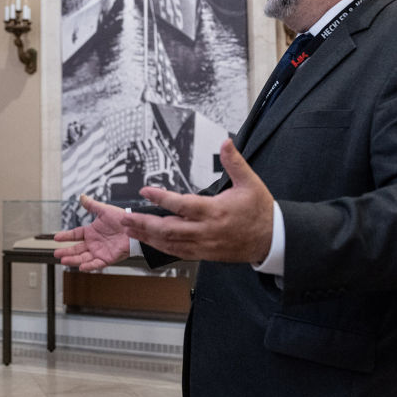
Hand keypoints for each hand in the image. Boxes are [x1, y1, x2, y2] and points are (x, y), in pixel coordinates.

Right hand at [53, 194, 130, 270]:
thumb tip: (82, 197)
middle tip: (56, 253)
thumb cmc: (122, 219)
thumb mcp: (105, 210)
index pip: (75, 235)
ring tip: (64, 260)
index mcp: (91, 232)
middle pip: (76, 249)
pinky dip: (89, 266)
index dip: (65, 236)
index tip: (56, 237)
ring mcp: (99, 251)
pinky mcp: (107, 258)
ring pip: (83, 257)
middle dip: (66, 251)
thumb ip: (92, 205)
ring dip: (73, 259)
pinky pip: (96, 263)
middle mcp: (93, 243)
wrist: (135, 228)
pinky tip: (81, 267)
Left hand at [121, 139, 273, 262]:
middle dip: (144, 224)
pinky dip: (160, 247)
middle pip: (169, 229)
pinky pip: (178, 252)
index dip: (162, 198)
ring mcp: (204, 245)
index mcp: (215, 211)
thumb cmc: (260, 211)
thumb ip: (235, 162)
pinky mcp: (204, 254)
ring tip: (129, 229)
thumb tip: (226, 141)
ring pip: (170, 243)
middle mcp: (206, 231)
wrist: (271, 240)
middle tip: (125, 219)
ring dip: (147, 237)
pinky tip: (148, 241)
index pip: (182, 205)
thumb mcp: (250, 182)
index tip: (145, 190)